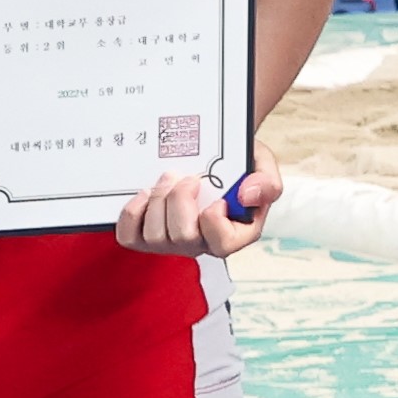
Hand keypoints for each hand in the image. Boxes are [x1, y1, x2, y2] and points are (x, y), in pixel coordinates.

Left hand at [115, 155, 278, 256]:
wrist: (212, 154)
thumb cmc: (238, 163)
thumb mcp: (262, 165)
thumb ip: (267, 182)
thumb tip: (246, 196)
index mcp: (236, 234)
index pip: (222, 244)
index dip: (214, 221)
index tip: (216, 197)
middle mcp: (203, 244)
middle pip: (183, 239)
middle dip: (180, 201)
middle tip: (187, 177)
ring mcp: (172, 242)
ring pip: (155, 237)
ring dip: (158, 201)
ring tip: (167, 179)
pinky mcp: (146, 235)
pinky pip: (130, 237)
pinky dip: (132, 214)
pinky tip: (144, 194)